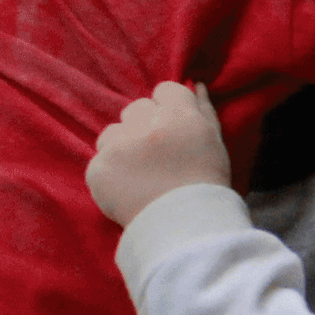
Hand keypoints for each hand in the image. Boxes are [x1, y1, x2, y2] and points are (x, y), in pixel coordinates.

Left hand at [88, 83, 231, 225]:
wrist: (184, 231)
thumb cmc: (206, 186)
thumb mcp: (215, 143)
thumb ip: (204, 109)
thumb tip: (196, 83)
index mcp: (180, 115)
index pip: (165, 90)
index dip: (170, 110)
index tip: (175, 133)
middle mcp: (147, 125)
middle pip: (136, 108)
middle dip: (144, 127)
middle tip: (157, 157)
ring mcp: (119, 147)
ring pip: (112, 132)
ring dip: (122, 147)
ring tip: (140, 175)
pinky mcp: (98, 170)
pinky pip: (99, 161)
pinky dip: (110, 174)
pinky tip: (128, 190)